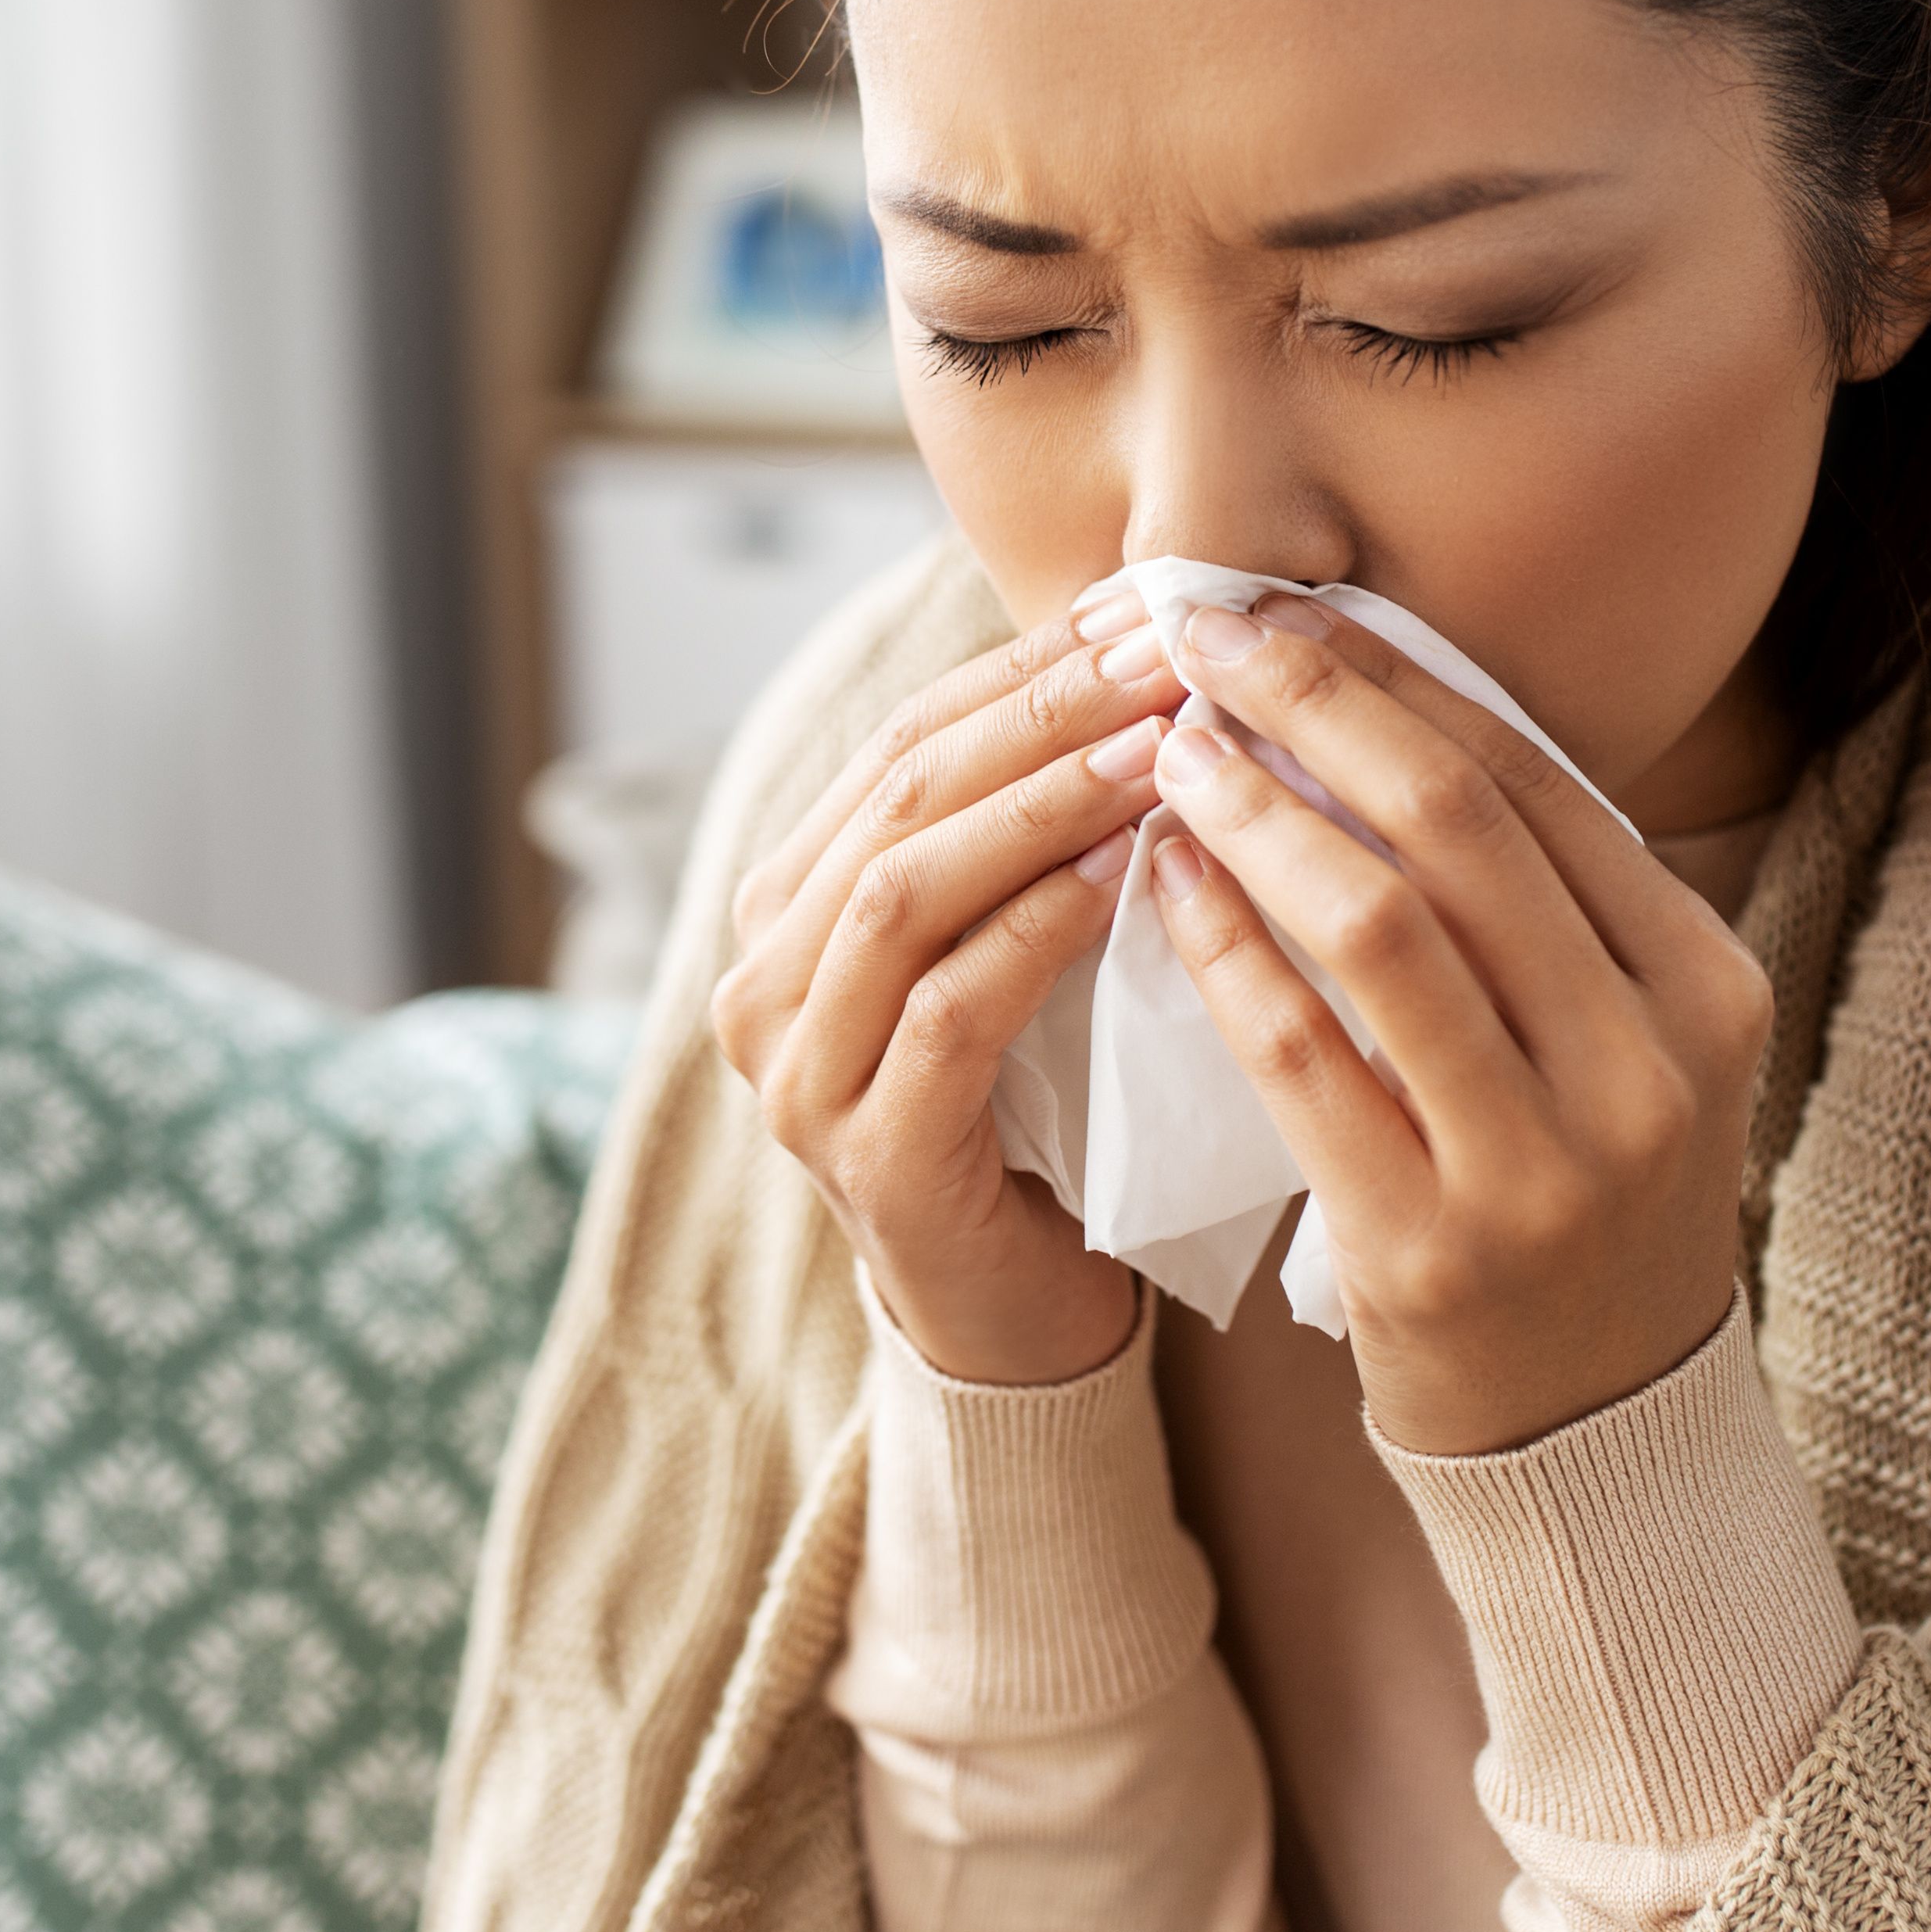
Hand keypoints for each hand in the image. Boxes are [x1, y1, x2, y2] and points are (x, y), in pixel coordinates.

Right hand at [711, 591, 1188, 1384]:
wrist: (1010, 1321)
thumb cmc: (1031, 1112)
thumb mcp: (1007, 950)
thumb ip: (1022, 834)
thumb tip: (1132, 652)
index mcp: (786, 912)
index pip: (901, 747)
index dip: (1021, 669)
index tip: (1142, 611)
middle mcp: (762, 983)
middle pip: (900, 800)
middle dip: (1042, 714)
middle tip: (1168, 656)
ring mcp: (799, 1075)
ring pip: (908, 890)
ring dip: (1043, 805)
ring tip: (1160, 747)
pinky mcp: (867, 1157)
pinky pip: (948, 1011)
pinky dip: (1037, 930)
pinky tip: (1125, 875)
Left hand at [1139, 597, 1769, 1453]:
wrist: (1593, 1424)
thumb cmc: (1579, 1186)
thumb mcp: (1621, 1036)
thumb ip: (1539, 896)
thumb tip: (1375, 695)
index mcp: (1708, 988)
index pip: (1539, 784)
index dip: (1402, 680)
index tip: (1291, 613)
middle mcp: (1646, 1071)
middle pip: (1462, 832)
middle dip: (1322, 712)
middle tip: (1210, 641)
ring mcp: (1544, 1167)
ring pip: (1381, 931)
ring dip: (1259, 816)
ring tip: (1173, 750)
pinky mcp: (1430, 1249)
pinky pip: (1306, 1059)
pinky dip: (1227, 951)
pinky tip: (1168, 883)